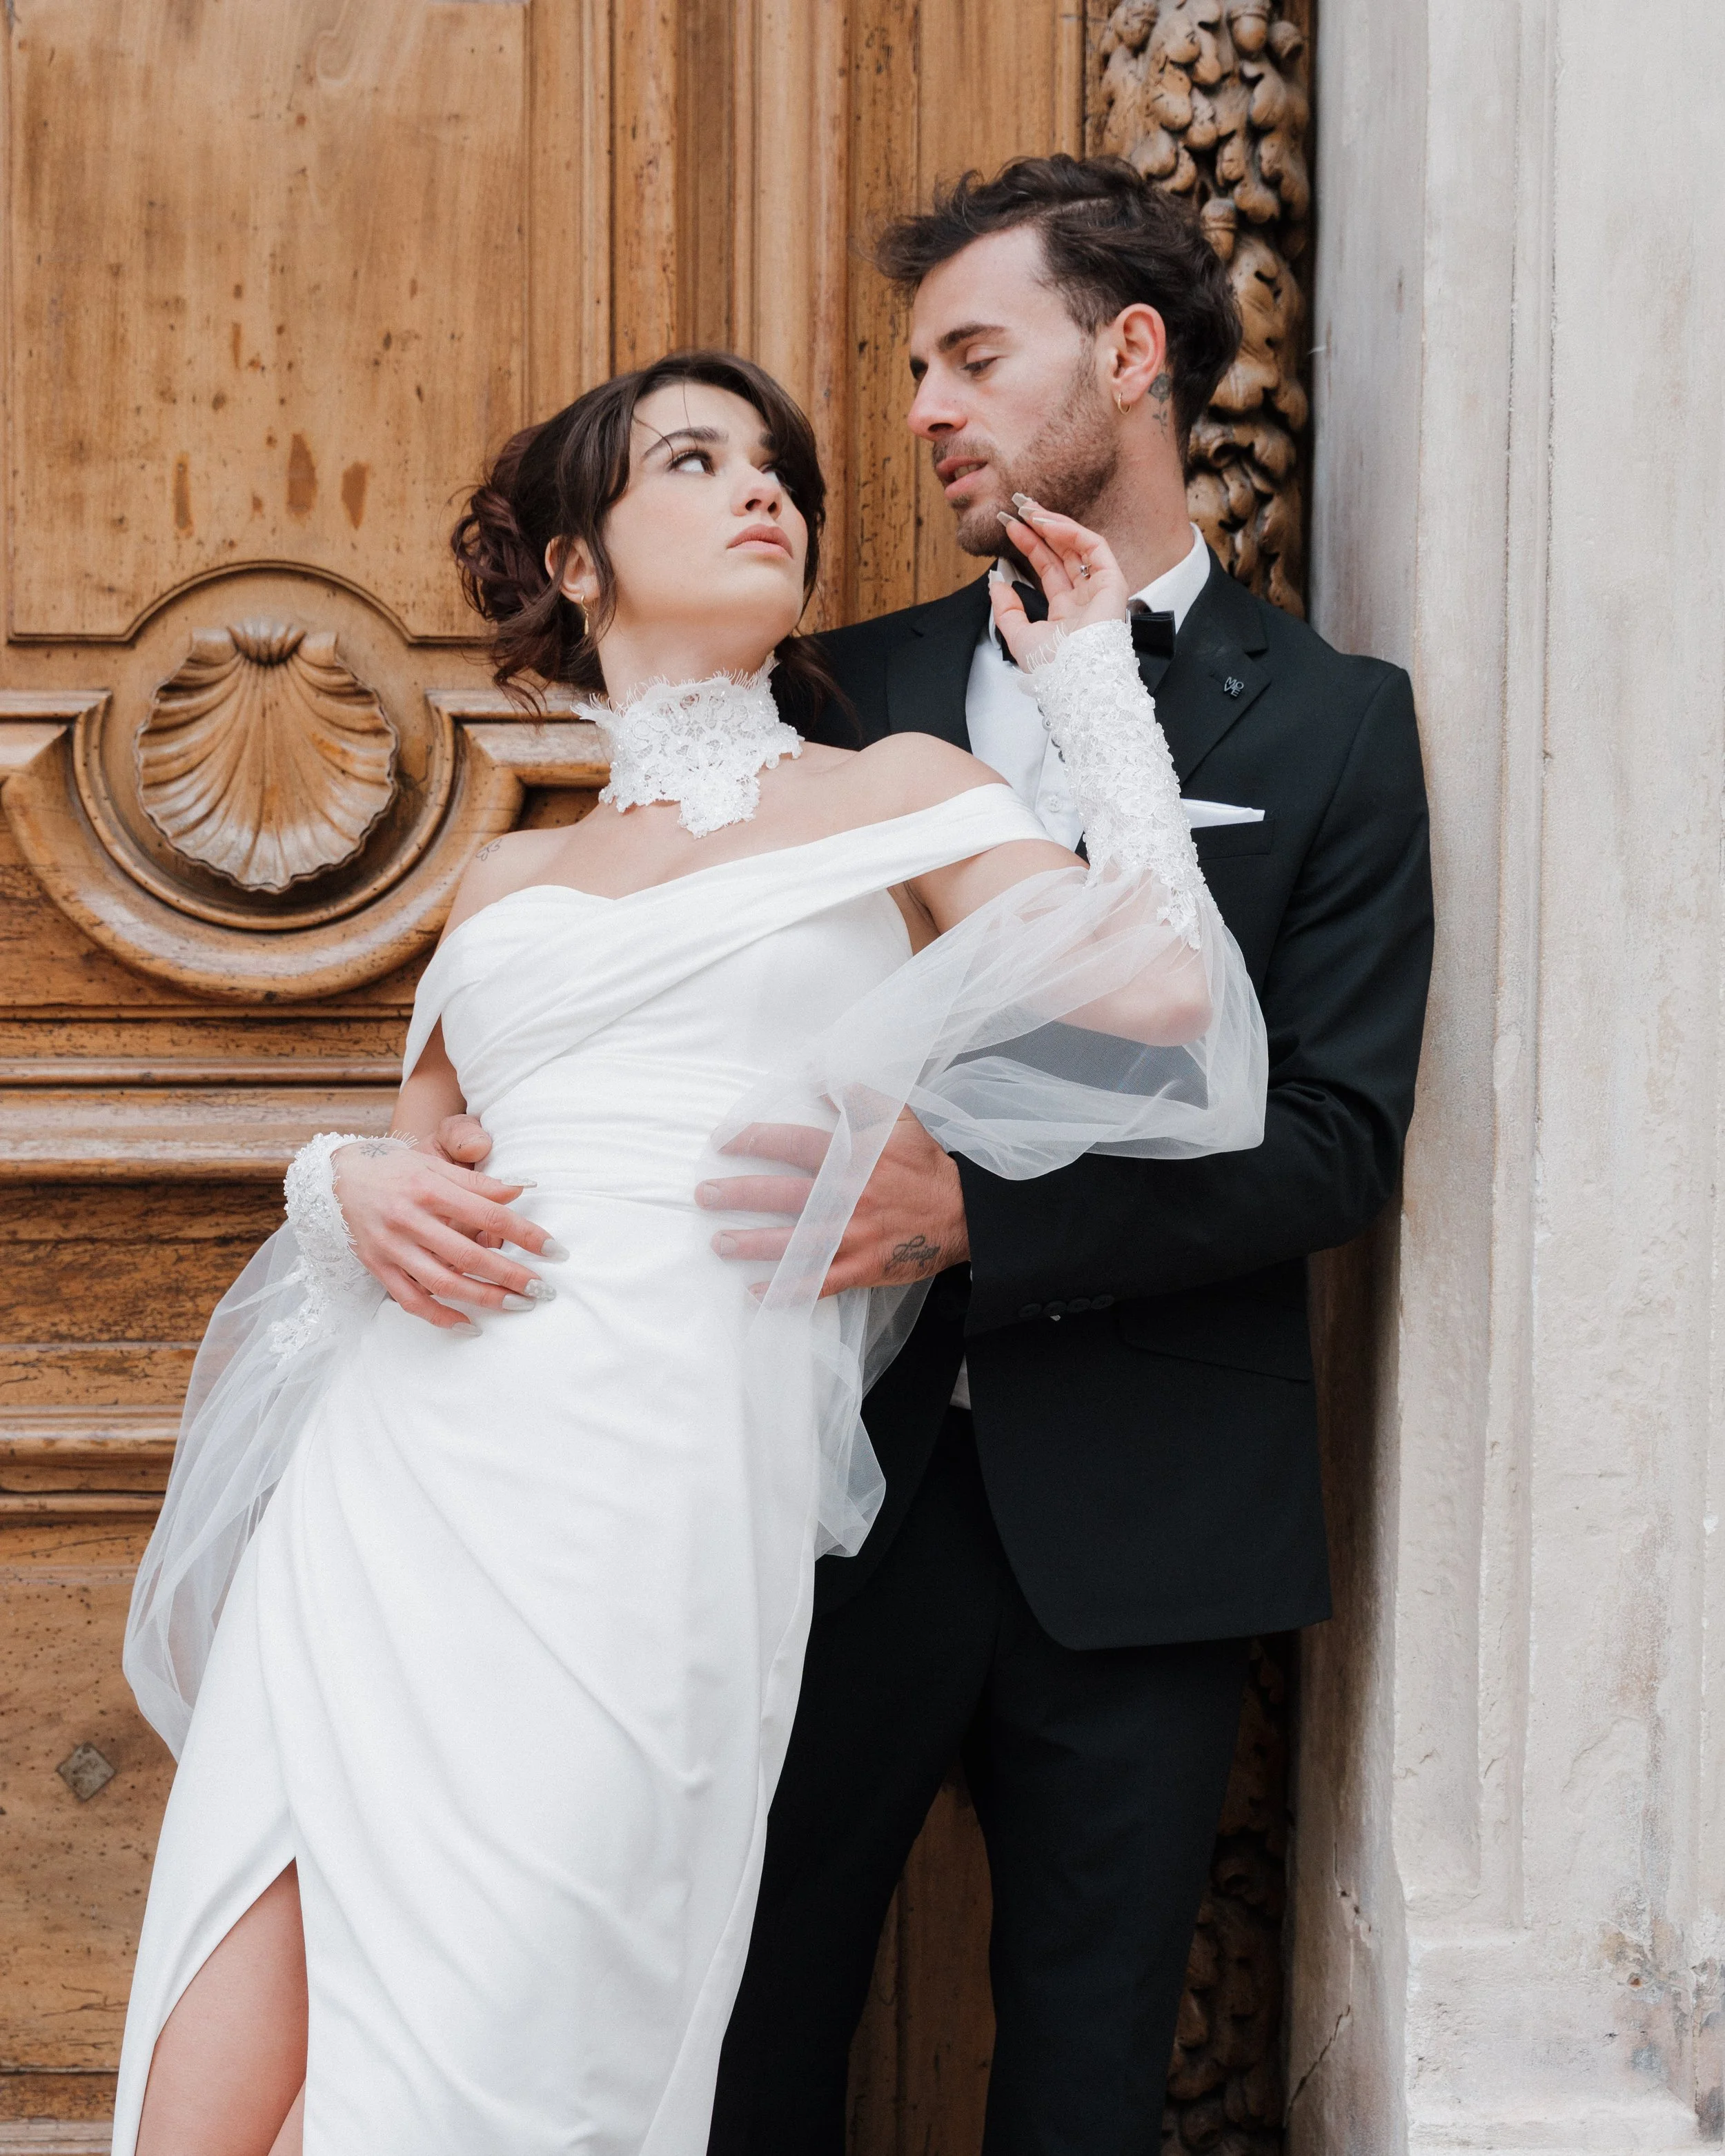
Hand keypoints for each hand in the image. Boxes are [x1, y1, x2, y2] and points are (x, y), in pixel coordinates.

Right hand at [333, 1138, 564, 1330]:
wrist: (335, 1177)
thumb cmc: (395, 1168)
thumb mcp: (435, 1163)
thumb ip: (479, 1181)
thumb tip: (524, 1188)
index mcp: (429, 1188)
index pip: (489, 1214)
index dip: (525, 1234)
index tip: (555, 1250)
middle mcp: (409, 1219)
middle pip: (469, 1255)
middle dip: (511, 1275)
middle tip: (544, 1289)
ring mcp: (391, 1247)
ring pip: (443, 1282)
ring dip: (484, 1298)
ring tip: (518, 1305)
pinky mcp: (377, 1267)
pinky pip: (410, 1300)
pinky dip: (440, 1317)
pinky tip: (469, 1326)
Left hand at [695, 1113, 969, 1296]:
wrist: (964, 1214)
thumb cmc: (925, 1166)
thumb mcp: (898, 1120)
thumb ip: (859, 1098)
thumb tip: (822, 1076)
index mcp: (853, 1160)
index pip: (794, 1145)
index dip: (756, 1140)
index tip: (724, 1141)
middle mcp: (848, 1198)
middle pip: (785, 1196)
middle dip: (741, 1195)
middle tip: (706, 1195)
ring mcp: (855, 1236)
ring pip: (796, 1242)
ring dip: (754, 1244)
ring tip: (720, 1243)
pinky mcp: (864, 1268)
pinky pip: (820, 1283)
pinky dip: (789, 1290)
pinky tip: (758, 1294)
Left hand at [990, 495, 1129, 670]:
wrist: (1074, 679)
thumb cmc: (1052, 668)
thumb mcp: (1019, 637)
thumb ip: (1006, 611)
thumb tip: (995, 584)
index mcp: (1066, 613)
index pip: (1048, 570)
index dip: (1030, 547)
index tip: (1010, 527)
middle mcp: (1085, 598)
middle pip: (1062, 553)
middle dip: (1042, 529)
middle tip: (1020, 509)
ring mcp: (1100, 589)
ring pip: (1079, 546)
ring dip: (1054, 525)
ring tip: (1030, 510)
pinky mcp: (1113, 582)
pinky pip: (1094, 547)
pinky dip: (1071, 532)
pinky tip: (1048, 524)